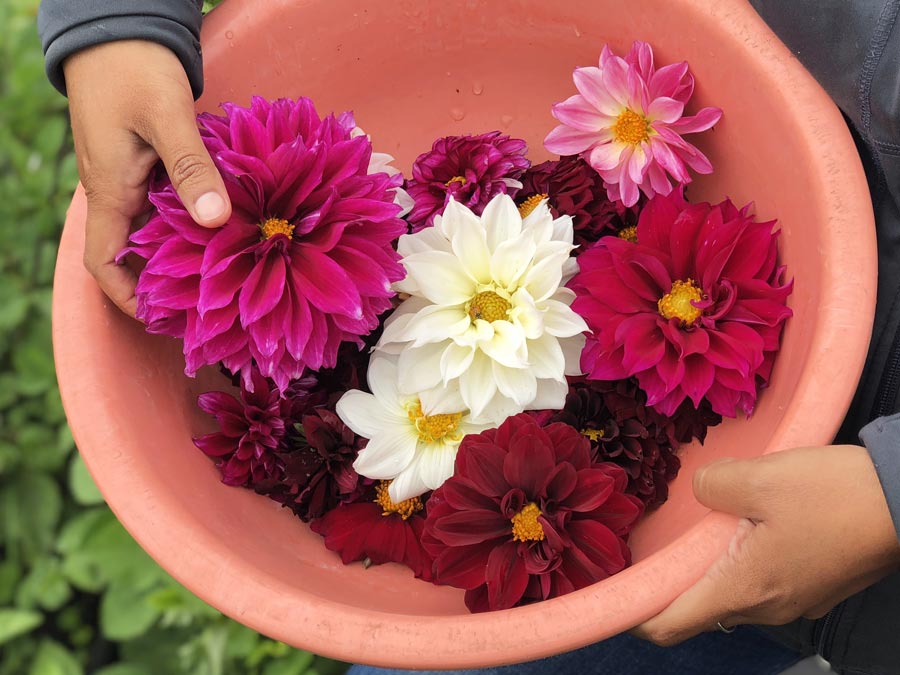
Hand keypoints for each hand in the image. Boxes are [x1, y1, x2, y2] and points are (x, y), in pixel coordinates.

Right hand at [63, 40, 230, 315]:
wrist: (119, 28)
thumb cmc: (134, 68)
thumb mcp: (166, 117)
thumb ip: (191, 168)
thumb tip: (216, 219)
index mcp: (110, 190)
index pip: (104, 262)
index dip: (127, 296)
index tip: (162, 319)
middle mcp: (118, 191)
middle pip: (135, 254)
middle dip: (165, 283)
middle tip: (210, 304)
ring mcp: (132, 178)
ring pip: (155, 230)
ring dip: (183, 252)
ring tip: (226, 274)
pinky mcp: (149, 163)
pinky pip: (167, 204)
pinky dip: (191, 220)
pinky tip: (225, 226)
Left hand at [632, 445, 899, 645]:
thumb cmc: (833, 496)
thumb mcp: (759, 479)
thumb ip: (711, 486)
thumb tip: (701, 491)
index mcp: (742, 589)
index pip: (670, 625)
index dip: (635, 615)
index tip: (615, 594)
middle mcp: (765, 607)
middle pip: (698, 609)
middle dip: (670, 583)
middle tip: (650, 547)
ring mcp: (794, 599)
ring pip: (732, 593)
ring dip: (708, 568)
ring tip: (695, 529)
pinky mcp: (814, 585)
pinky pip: (762, 581)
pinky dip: (740, 561)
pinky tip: (741, 525)